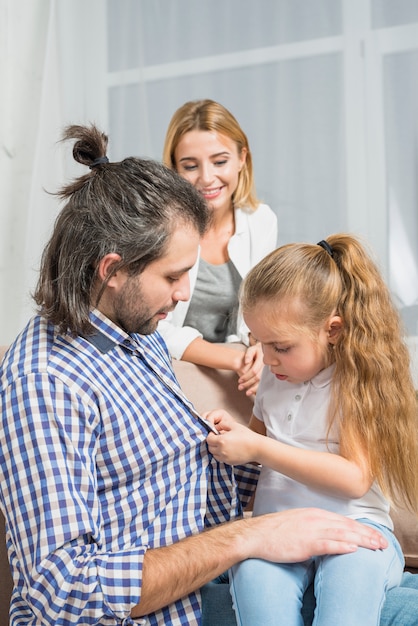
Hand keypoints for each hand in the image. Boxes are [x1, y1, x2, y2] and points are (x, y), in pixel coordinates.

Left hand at [205, 409, 260, 464]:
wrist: (257, 448)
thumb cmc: (247, 436)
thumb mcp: (234, 426)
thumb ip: (223, 424)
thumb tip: (216, 426)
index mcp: (221, 441)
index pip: (208, 439)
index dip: (210, 435)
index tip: (215, 433)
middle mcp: (222, 451)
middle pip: (210, 448)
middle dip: (212, 443)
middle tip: (219, 438)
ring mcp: (225, 458)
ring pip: (214, 454)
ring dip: (216, 450)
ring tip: (223, 444)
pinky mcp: (230, 462)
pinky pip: (221, 459)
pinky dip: (221, 455)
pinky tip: (228, 450)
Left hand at [236, 343, 263, 395]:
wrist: (264, 352)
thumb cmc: (256, 351)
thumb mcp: (252, 349)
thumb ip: (248, 354)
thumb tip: (246, 362)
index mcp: (262, 360)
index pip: (254, 371)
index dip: (246, 376)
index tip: (239, 380)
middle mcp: (266, 367)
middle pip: (258, 378)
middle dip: (248, 383)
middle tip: (240, 387)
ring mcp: (268, 372)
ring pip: (262, 382)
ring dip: (254, 389)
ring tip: (247, 393)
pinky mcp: (268, 376)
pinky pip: (264, 384)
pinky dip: (259, 389)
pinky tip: (254, 393)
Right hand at [243, 508, 388, 562]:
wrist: (256, 535)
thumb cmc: (275, 531)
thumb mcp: (298, 523)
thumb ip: (314, 526)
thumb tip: (328, 533)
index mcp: (314, 514)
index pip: (344, 521)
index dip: (362, 528)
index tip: (375, 535)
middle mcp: (315, 519)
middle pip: (347, 526)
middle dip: (367, 534)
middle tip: (383, 543)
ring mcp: (310, 530)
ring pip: (342, 535)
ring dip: (362, 541)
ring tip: (376, 546)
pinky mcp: (304, 543)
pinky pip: (327, 545)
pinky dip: (341, 546)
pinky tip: (353, 549)